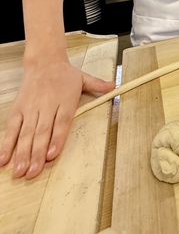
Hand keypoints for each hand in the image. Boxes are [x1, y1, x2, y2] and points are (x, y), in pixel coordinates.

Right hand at [0, 58, 114, 178]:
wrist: (43, 61)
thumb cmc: (64, 74)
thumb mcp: (83, 78)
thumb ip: (97, 85)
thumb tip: (114, 86)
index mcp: (64, 101)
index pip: (60, 122)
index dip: (56, 139)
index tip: (51, 155)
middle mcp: (46, 106)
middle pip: (41, 132)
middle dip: (36, 154)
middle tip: (33, 172)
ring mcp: (30, 109)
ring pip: (25, 133)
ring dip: (21, 153)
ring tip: (20, 171)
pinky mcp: (18, 110)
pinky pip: (11, 129)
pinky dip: (6, 144)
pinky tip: (4, 160)